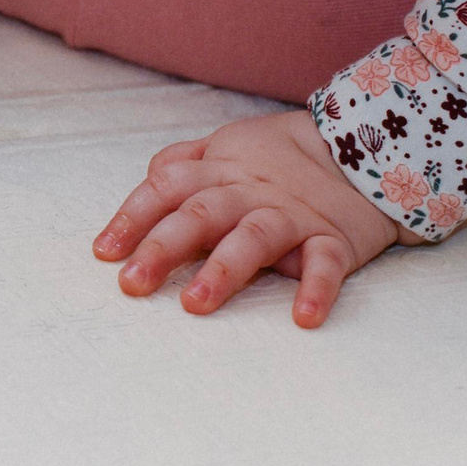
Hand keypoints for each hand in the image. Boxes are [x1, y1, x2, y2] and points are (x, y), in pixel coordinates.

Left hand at [95, 110, 400, 327]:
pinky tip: (303, 317)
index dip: (132, 217)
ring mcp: (292, 215)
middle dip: (162, 248)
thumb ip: (183, 163)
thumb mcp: (225, 148)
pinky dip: (317, 288)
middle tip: (132, 284)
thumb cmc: (278, 159)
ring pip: (253, 237)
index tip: (104, 252)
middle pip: (200, 214)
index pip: (165, 189)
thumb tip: (149, 179)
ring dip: (223, 270)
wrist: (362, 150)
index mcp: (216, 171)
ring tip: (195, 303)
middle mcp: (248, 192)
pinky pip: (326, 263)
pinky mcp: (334, 238)